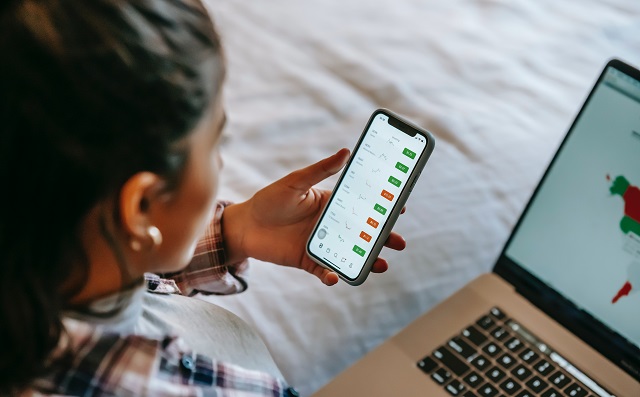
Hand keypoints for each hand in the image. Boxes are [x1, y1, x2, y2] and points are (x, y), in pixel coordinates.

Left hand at [222, 149, 406, 284]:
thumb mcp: (295, 182)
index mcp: (331, 204)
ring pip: (351, 255)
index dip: (382, 208)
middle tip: (400, 243)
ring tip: (381, 264)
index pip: (362, 206)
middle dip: (384, 239)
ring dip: (367, 261)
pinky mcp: (308, 262)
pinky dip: (332, 276)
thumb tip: (346, 152)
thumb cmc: (269, 200)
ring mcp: (321, 245)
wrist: (244, 226)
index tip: (401, 208)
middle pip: (364, 234)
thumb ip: (320, 171)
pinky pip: (325, 270)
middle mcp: (331, 226)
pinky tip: (335, 277)